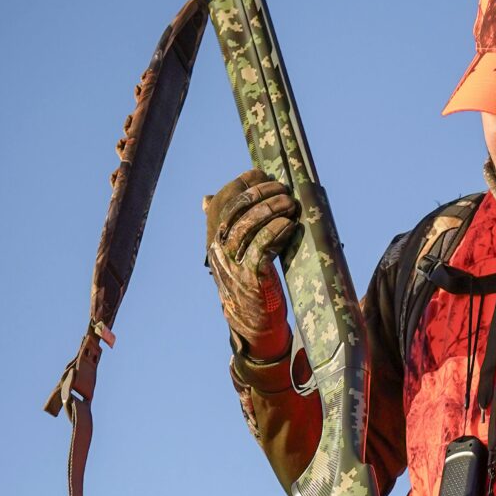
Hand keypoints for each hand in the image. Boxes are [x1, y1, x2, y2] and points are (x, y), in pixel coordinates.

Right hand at [204, 172, 298, 356]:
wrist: (251, 320)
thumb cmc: (246, 279)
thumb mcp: (232, 251)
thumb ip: (224, 225)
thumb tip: (206, 198)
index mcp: (213, 237)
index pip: (222, 199)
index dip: (242, 183)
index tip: (263, 176)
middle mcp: (218, 247)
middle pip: (237, 208)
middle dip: (262, 193)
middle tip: (283, 190)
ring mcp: (233, 262)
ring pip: (249, 224)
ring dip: (273, 209)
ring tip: (289, 204)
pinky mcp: (250, 275)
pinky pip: (262, 245)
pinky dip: (277, 230)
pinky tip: (289, 224)